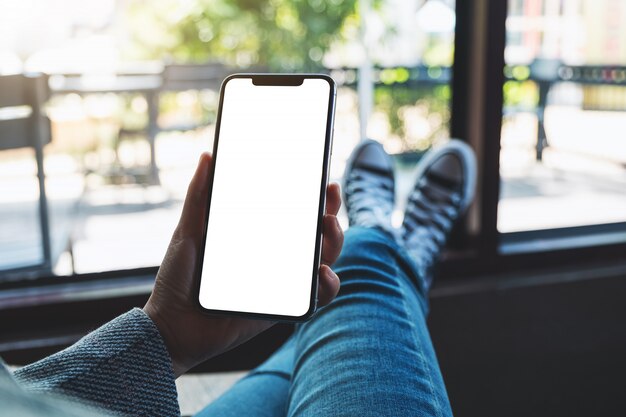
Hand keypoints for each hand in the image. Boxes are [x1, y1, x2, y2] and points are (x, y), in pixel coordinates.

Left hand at [144, 153, 343, 376]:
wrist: (171, 328)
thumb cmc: (178, 278)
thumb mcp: (188, 232)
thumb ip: (199, 196)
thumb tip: (208, 155)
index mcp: (257, 235)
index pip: (293, 212)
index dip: (314, 196)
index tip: (324, 179)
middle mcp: (274, 256)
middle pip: (316, 233)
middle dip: (332, 213)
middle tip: (329, 200)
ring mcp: (281, 281)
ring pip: (323, 259)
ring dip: (335, 242)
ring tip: (328, 229)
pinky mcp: (283, 308)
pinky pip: (316, 297)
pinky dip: (328, 285)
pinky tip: (321, 273)